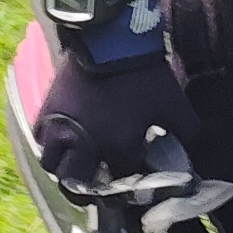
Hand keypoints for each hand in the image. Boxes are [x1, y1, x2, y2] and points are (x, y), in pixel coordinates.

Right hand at [33, 41, 196, 199]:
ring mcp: (62, 129)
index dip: (128, 185)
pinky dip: (49, 145)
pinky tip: (61, 141)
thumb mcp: (174, 103)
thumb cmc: (144, 73)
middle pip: (77, 185)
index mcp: (120, 147)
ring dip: (63, 171)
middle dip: (86, 192)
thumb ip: (187, 131)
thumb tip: (192, 148)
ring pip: (53, 166)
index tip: (133, 180)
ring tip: (75, 166)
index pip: (122, 182)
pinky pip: (40, 138)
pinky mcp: (47, 111)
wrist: (111, 39)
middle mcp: (87, 146)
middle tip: (94, 188)